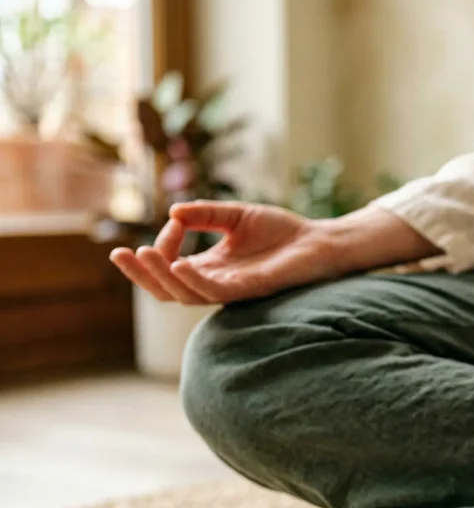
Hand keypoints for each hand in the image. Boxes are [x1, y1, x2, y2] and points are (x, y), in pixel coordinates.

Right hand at [110, 202, 340, 303]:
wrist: (319, 242)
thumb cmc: (282, 232)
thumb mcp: (235, 216)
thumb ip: (205, 214)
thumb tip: (173, 212)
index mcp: (210, 267)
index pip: (170, 266)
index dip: (162, 246)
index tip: (174, 223)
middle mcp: (217, 282)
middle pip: (168, 289)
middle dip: (142, 274)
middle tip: (119, 254)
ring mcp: (233, 289)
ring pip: (185, 295)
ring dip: (161, 276)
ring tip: (144, 255)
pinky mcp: (251, 290)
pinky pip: (215, 292)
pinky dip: (194, 280)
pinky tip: (179, 265)